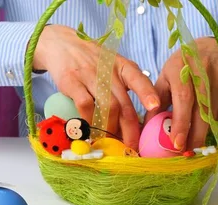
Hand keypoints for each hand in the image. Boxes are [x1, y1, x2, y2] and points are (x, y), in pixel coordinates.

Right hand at [33, 24, 159, 149]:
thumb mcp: (113, 65)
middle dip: (130, 129)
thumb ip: (125, 86)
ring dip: (112, 128)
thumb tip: (136, 120)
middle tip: (133, 146)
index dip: (147, 93)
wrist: (62, 44)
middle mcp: (109, 70)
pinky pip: (85, 105)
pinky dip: (91, 121)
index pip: (138, 79)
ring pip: (108, 106)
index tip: (155, 107)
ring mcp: (89, 75)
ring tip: (112, 141)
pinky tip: (92, 130)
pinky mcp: (72, 81)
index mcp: (122, 66)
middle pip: (124, 103)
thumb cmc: (92, 61)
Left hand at [149, 37, 217, 151]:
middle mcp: (202, 71)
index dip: (181, 122)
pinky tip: (205, 131)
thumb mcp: (165, 78)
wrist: (210, 48)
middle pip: (202, 108)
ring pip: (214, 111)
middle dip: (195, 134)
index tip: (177, 143)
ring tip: (195, 147)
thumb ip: (157, 101)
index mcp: (180, 68)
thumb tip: (148, 128)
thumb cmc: (182, 66)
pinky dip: (214, 123)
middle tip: (188, 153)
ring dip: (205, 132)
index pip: (183, 98)